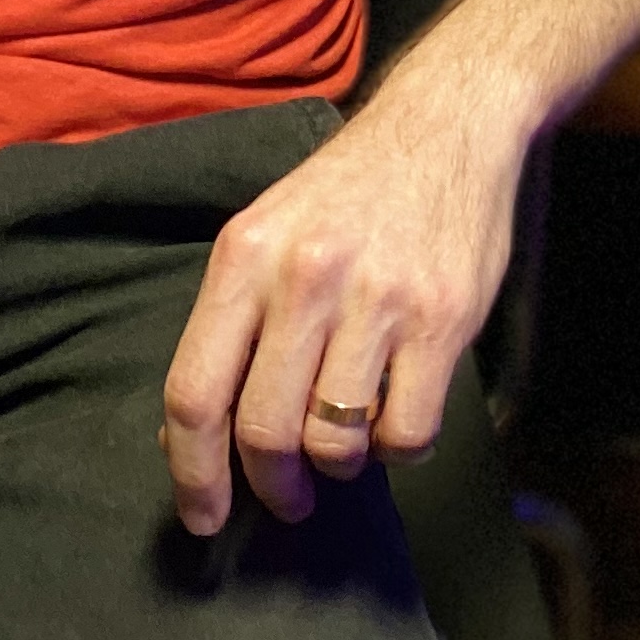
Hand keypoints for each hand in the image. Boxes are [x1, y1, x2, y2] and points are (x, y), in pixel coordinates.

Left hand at [159, 90, 523, 535]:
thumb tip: (193, 432)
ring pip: (334, 441)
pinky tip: (396, 411)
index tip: (202, 515)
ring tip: (348, 436)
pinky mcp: (442, 318)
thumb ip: (233, 321)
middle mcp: (305, 276)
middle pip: (263, 430)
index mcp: (245, 254)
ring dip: (338, 463)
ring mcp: (377, 297)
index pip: (194, 391)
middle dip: (271, 485)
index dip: (193, 472)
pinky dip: (398, 448)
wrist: (447, 124)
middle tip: (285, 496)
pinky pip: (406, 433)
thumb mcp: (268, 231)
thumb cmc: (350, 190)